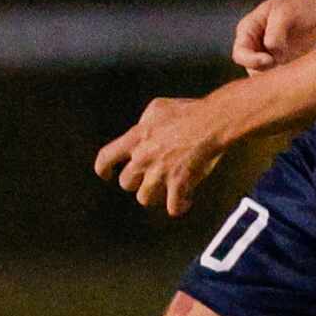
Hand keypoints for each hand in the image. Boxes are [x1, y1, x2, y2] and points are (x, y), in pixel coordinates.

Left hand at [94, 96, 233, 216]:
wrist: (212, 122)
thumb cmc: (188, 112)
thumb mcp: (157, 108)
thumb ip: (144, 122)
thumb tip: (140, 129)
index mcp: (135, 138)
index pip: (105, 157)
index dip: (103, 169)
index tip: (107, 176)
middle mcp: (143, 158)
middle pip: (126, 183)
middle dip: (137, 182)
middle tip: (150, 179)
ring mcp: (160, 173)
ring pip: (144, 198)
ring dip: (155, 196)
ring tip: (166, 192)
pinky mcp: (179, 184)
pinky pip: (173, 207)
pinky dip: (179, 207)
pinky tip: (185, 201)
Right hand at [232, 0, 315, 71]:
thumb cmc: (298, 5)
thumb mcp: (285, 13)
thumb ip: (276, 32)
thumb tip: (271, 53)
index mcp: (248, 30)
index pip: (240, 53)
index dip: (251, 60)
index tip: (270, 59)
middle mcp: (254, 46)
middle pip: (251, 69)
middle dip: (266, 71)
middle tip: (285, 66)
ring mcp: (267, 56)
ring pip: (265, 76)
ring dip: (278, 76)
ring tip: (294, 68)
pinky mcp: (281, 64)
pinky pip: (279, 77)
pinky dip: (287, 78)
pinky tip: (299, 70)